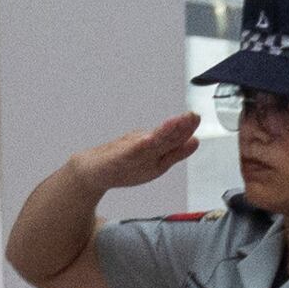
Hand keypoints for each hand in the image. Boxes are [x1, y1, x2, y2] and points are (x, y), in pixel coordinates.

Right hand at [89, 113, 203, 191]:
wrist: (93, 171)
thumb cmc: (124, 164)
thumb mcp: (155, 161)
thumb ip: (175, 152)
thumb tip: (195, 141)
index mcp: (156, 149)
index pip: (174, 139)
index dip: (185, 128)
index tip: (195, 117)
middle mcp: (144, 147)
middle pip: (164, 137)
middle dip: (178, 126)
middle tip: (191, 115)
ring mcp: (131, 151)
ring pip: (150, 142)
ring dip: (163, 132)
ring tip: (176, 122)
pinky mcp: (117, 157)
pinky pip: (130, 152)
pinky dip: (140, 146)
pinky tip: (148, 140)